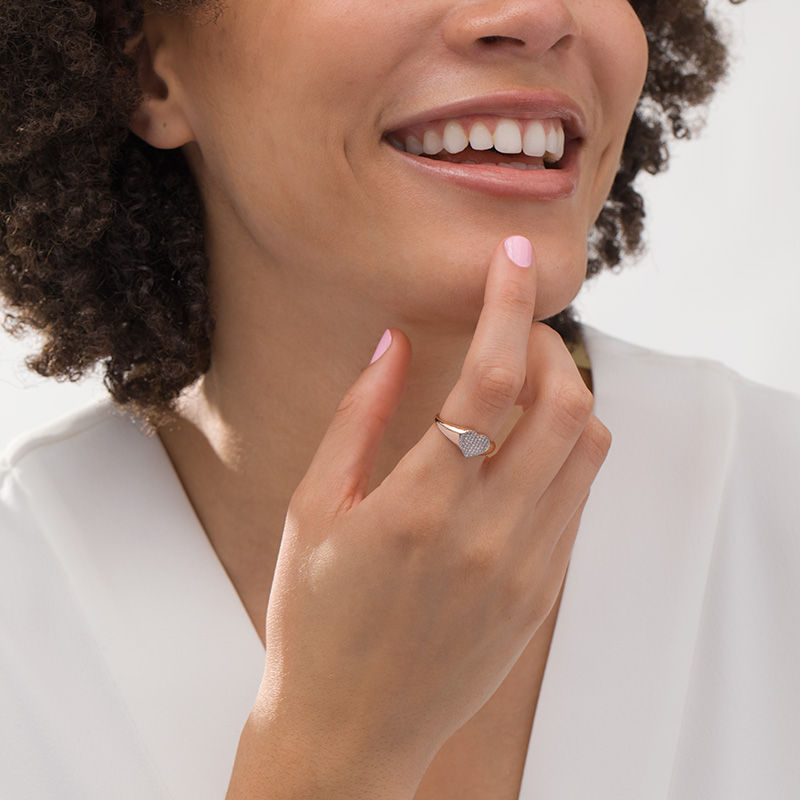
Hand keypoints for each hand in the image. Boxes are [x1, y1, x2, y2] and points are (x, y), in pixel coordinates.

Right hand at [246, 236, 610, 791]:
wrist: (351, 728)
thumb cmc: (315, 620)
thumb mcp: (313, 511)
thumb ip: (357, 417)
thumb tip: (392, 343)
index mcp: (418, 507)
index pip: (490, 380)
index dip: (505, 307)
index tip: (509, 261)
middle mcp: (488, 536)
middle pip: (567, 405)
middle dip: (550, 346)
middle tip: (515, 334)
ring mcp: (526, 569)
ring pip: (589, 449)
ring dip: (566, 395)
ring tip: (520, 387)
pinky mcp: (542, 593)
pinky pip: (578, 499)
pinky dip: (565, 451)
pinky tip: (520, 450)